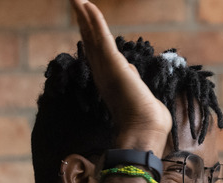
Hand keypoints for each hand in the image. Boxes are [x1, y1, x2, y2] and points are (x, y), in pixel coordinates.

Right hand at [70, 0, 170, 153]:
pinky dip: (94, 20)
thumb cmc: (147, 119)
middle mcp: (103, 72)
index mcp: (109, 79)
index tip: (85, 19)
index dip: (90, 34)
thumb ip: (132, 80)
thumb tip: (131, 72)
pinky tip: (87, 5)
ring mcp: (106, 68)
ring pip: (92, 35)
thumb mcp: (139, 93)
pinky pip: (101, 37)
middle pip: (90, 40)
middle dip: (83, 20)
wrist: (146, 130)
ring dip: (84, 15)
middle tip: (75, 2)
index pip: (97, 51)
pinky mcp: (113, 64)